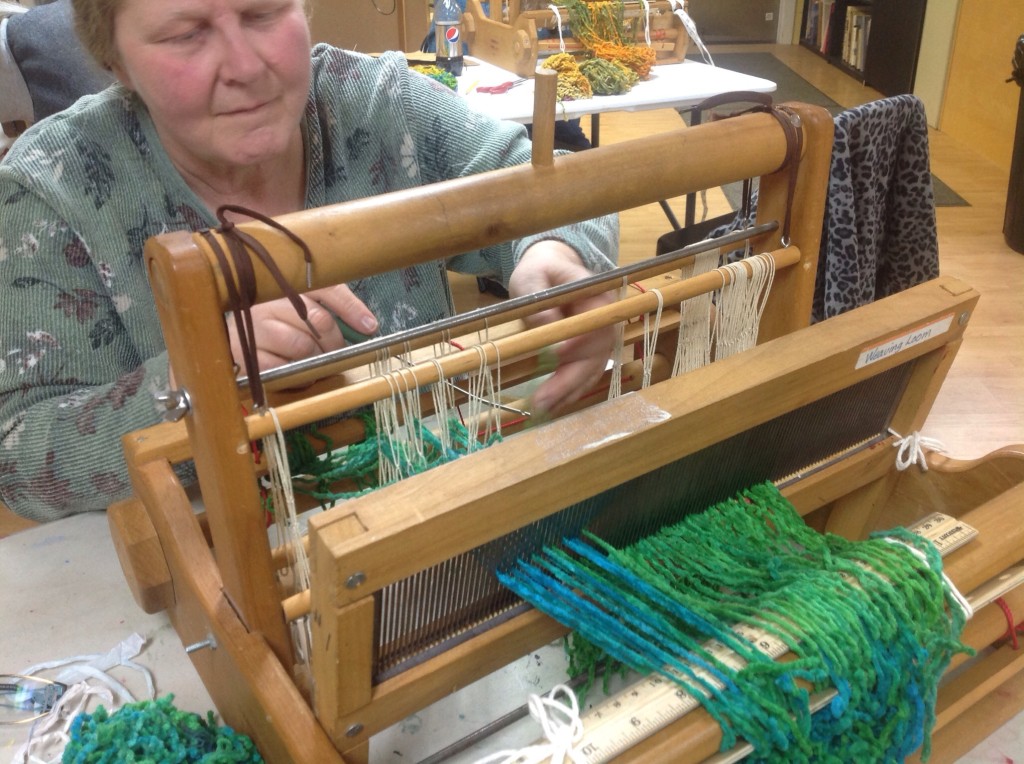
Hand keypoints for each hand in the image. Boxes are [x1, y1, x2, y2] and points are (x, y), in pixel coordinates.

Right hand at [227, 284, 377, 371]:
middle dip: (335, 341)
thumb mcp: (309, 303)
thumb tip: (369, 326)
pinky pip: (283, 367)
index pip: (327, 289)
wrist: (235, 337)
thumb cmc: (280, 320)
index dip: (351, 309)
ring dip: (317, 358)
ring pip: (303, 345)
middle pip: (319, 320)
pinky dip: (298, 374)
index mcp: (286, 284)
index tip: (370, 327)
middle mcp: (269, 302)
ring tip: (316, 360)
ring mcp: (255, 328)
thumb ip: (338, 306)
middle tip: (336, 351)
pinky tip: (299, 371)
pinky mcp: (247, 355)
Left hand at [508, 241, 614, 415]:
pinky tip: (555, 404)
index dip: (576, 344)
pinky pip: (587, 374)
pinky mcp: (592, 350)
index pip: (594, 325)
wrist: (550, 268)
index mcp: (597, 296)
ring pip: (593, 369)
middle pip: (596, 354)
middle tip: (543, 400)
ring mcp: (601, 337)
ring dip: (570, 391)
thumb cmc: (540, 270)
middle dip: (569, 380)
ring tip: (544, 409)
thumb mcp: (531, 277)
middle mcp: (606, 320)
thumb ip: (539, 301)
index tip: (553, 357)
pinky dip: (572, 390)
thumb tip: (547, 328)